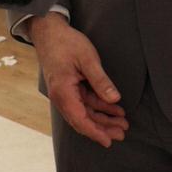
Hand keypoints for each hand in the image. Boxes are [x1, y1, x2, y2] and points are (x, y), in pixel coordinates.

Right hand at [30, 14, 127, 146]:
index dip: (95, 132)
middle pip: (83, 119)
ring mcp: (65, 93)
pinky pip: (85, 102)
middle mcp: (62, 97)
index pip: (80, 119)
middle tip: (122, 133)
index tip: (109, 141)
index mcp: (63, 92)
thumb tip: (114, 99)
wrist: (49, 31)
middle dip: (103, 128)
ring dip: (103, 118)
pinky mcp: (69, 87)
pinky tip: (114, 108)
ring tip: (122, 122)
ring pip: (85, 112)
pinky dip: (99, 106)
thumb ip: (101, 81)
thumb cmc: (66, 42)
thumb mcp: (87, 59)